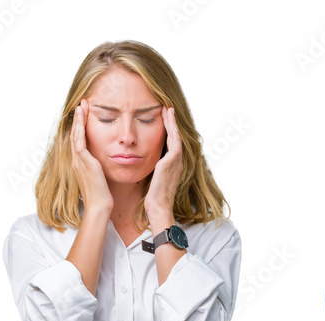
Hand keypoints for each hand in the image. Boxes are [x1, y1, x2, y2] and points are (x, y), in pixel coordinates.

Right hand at [71, 99, 112, 216]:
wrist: (99, 205)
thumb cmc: (102, 196)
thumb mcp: (101, 178)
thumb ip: (100, 169)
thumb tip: (105, 165)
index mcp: (81, 165)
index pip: (79, 142)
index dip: (80, 128)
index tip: (84, 116)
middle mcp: (77, 161)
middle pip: (74, 135)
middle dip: (78, 120)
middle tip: (81, 105)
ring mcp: (79, 161)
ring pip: (75, 135)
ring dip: (78, 120)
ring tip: (81, 106)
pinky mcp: (83, 162)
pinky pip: (79, 141)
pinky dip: (79, 128)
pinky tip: (82, 117)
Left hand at [144, 107, 182, 222]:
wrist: (158, 207)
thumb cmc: (154, 198)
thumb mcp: (153, 181)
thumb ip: (153, 171)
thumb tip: (147, 167)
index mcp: (173, 166)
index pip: (171, 144)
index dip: (169, 131)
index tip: (164, 120)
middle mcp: (177, 161)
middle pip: (175, 137)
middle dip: (172, 123)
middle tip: (168, 109)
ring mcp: (176, 160)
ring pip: (176, 135)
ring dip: (172, 121)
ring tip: (168, 109)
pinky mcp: (172, 160)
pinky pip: (173, 139)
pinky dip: (171, 127)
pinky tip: (167, 117)